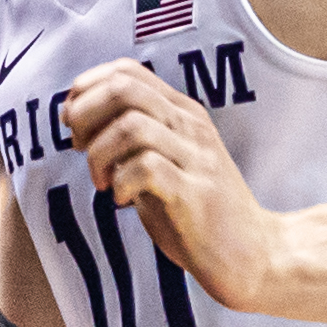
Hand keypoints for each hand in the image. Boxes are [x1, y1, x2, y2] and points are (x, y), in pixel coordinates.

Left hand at [62, 62, 291, 309]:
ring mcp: (196, 158)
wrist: (253, 255)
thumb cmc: (198, 213)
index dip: (87, 89)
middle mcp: (190, 127)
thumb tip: (76, 122)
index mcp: (181, 113)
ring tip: (103, 182)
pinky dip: (121, 182)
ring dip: (99, 154)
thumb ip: (129, 142)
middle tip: (79, 149)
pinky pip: (147, 168)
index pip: (126, 70)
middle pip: (124, 89)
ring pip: (131, 126)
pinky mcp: (195, 194)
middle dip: (85, 115)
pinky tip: (122, 200)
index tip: (74, 125)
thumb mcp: (163, 164)